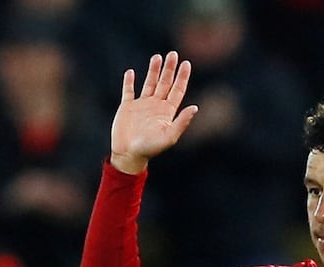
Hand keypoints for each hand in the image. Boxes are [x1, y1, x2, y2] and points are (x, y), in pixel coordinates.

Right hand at [110, 51, 198, 173]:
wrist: (129, 155)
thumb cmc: (151, 148)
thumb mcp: (169, 136)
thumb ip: (182, 121)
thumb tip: (196, 107)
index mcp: (167, 112)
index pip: (177, 90)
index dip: (182, 77)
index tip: (186, 63)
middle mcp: (156, 106)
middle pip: (165, 83)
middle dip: (169, 69)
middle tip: (173, 54)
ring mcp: (142, 106)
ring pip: (149, 83)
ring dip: (153, 70)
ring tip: (157, 57)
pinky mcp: (127, 107)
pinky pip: (128, 91)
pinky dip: (129, 82)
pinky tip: (131, 72)